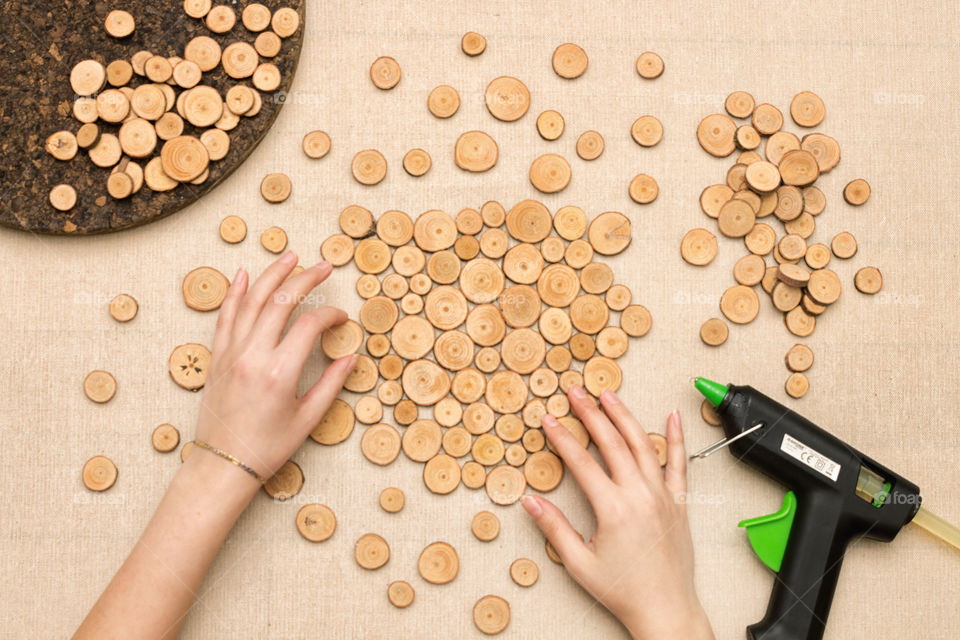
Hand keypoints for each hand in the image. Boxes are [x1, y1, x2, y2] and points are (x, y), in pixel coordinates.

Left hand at [195, 252, 354, 483]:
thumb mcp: (308, 419)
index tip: (341, 320)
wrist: (224, 464)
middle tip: (323, 266)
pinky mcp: (217, 358)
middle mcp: (253, 356)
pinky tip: (243, 274)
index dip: (331, 316)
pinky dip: (235, 293)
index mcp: (280, 372)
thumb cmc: (268, 447)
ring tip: (290, 256)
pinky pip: (225, 316)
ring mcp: (231, 354)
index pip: (310, 325)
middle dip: (305, 278)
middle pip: (281, 301)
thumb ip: (331, 383)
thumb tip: (351, 357)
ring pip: (251, 301)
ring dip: (272, 274)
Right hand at [522, 386, 712, 639]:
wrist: (665, 608)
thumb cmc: (623, 590)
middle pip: (612, 443)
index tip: (549, 419)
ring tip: (608, 395)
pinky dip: (677, 438)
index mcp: (614, 509)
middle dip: (590, 414)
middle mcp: (640, 496)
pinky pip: (680, 464)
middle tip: (575, 392)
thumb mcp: (579, 563)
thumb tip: (530, 501)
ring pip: (643, 445)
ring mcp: (663, 496)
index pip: (582, 462)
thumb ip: (554, 528)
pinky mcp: (678, 503)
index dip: (562, 438)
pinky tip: (673, 416)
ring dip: (624, 416)